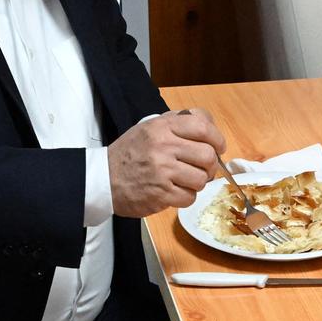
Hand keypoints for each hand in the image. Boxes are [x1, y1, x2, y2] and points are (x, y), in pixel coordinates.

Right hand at [108, 109, 225, 216]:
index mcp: (162, 127)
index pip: (203, 126)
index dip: (217, 138)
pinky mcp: (161, 194)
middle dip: (211, 165)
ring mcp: (162, 171)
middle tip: (204, 168)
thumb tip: (209, 127)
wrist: (103, 179)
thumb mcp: (150, 127)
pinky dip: (186, 197)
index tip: (218, 147)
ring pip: (202, 179)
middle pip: (208, 155)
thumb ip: (178, 123)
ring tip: (185, 180)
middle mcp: (163, 146)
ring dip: (198, 182)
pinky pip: (190, 197)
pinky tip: (175, 192)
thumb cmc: (130, 153)